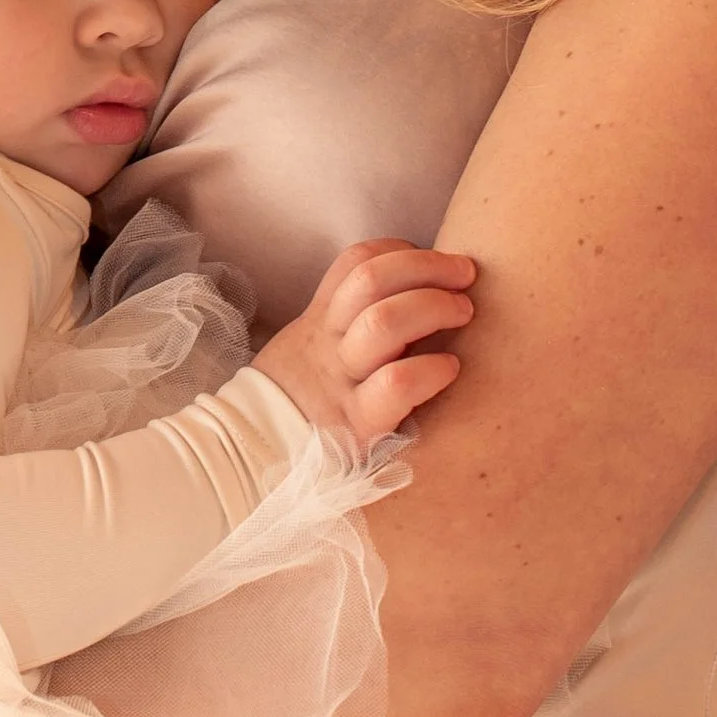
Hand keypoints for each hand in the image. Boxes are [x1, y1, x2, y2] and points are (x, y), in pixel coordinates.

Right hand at [254, 240, 476, 450]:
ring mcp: (343, 384)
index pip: (356, 262)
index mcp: (318, 324)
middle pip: (372, 280)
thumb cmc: (297, 411)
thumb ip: (344, 328)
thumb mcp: (306, 356)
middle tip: (464, 276)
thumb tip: (408, 301)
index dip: (401, 252)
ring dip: (435, 306)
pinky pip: (398, 383)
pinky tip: (449, 369)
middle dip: (429, 267)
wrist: (252, 465)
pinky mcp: (360, 427)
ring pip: (384, 322)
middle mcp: (329, 346)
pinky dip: (432, 368)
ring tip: (464, 312)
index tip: (430, 263)